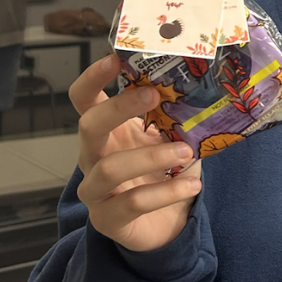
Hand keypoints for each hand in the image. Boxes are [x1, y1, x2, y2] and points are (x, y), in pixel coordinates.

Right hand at [69, 54, 202, 251]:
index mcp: (106, 131)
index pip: (83, 99)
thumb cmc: (164, 173)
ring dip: (150, 156)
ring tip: (185, 151)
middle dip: (120, 107)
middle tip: (154, 95)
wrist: (167, 223)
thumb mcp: (169, 138)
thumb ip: (173, 117)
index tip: (115, 58)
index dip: (92, 78)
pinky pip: (132, 202)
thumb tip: (199, 85)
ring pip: (109, 168)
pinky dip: (165, 192)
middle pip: (88, 126)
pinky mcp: (108, 219)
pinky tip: (192, 185)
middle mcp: (92, 157)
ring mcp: (96, 190)